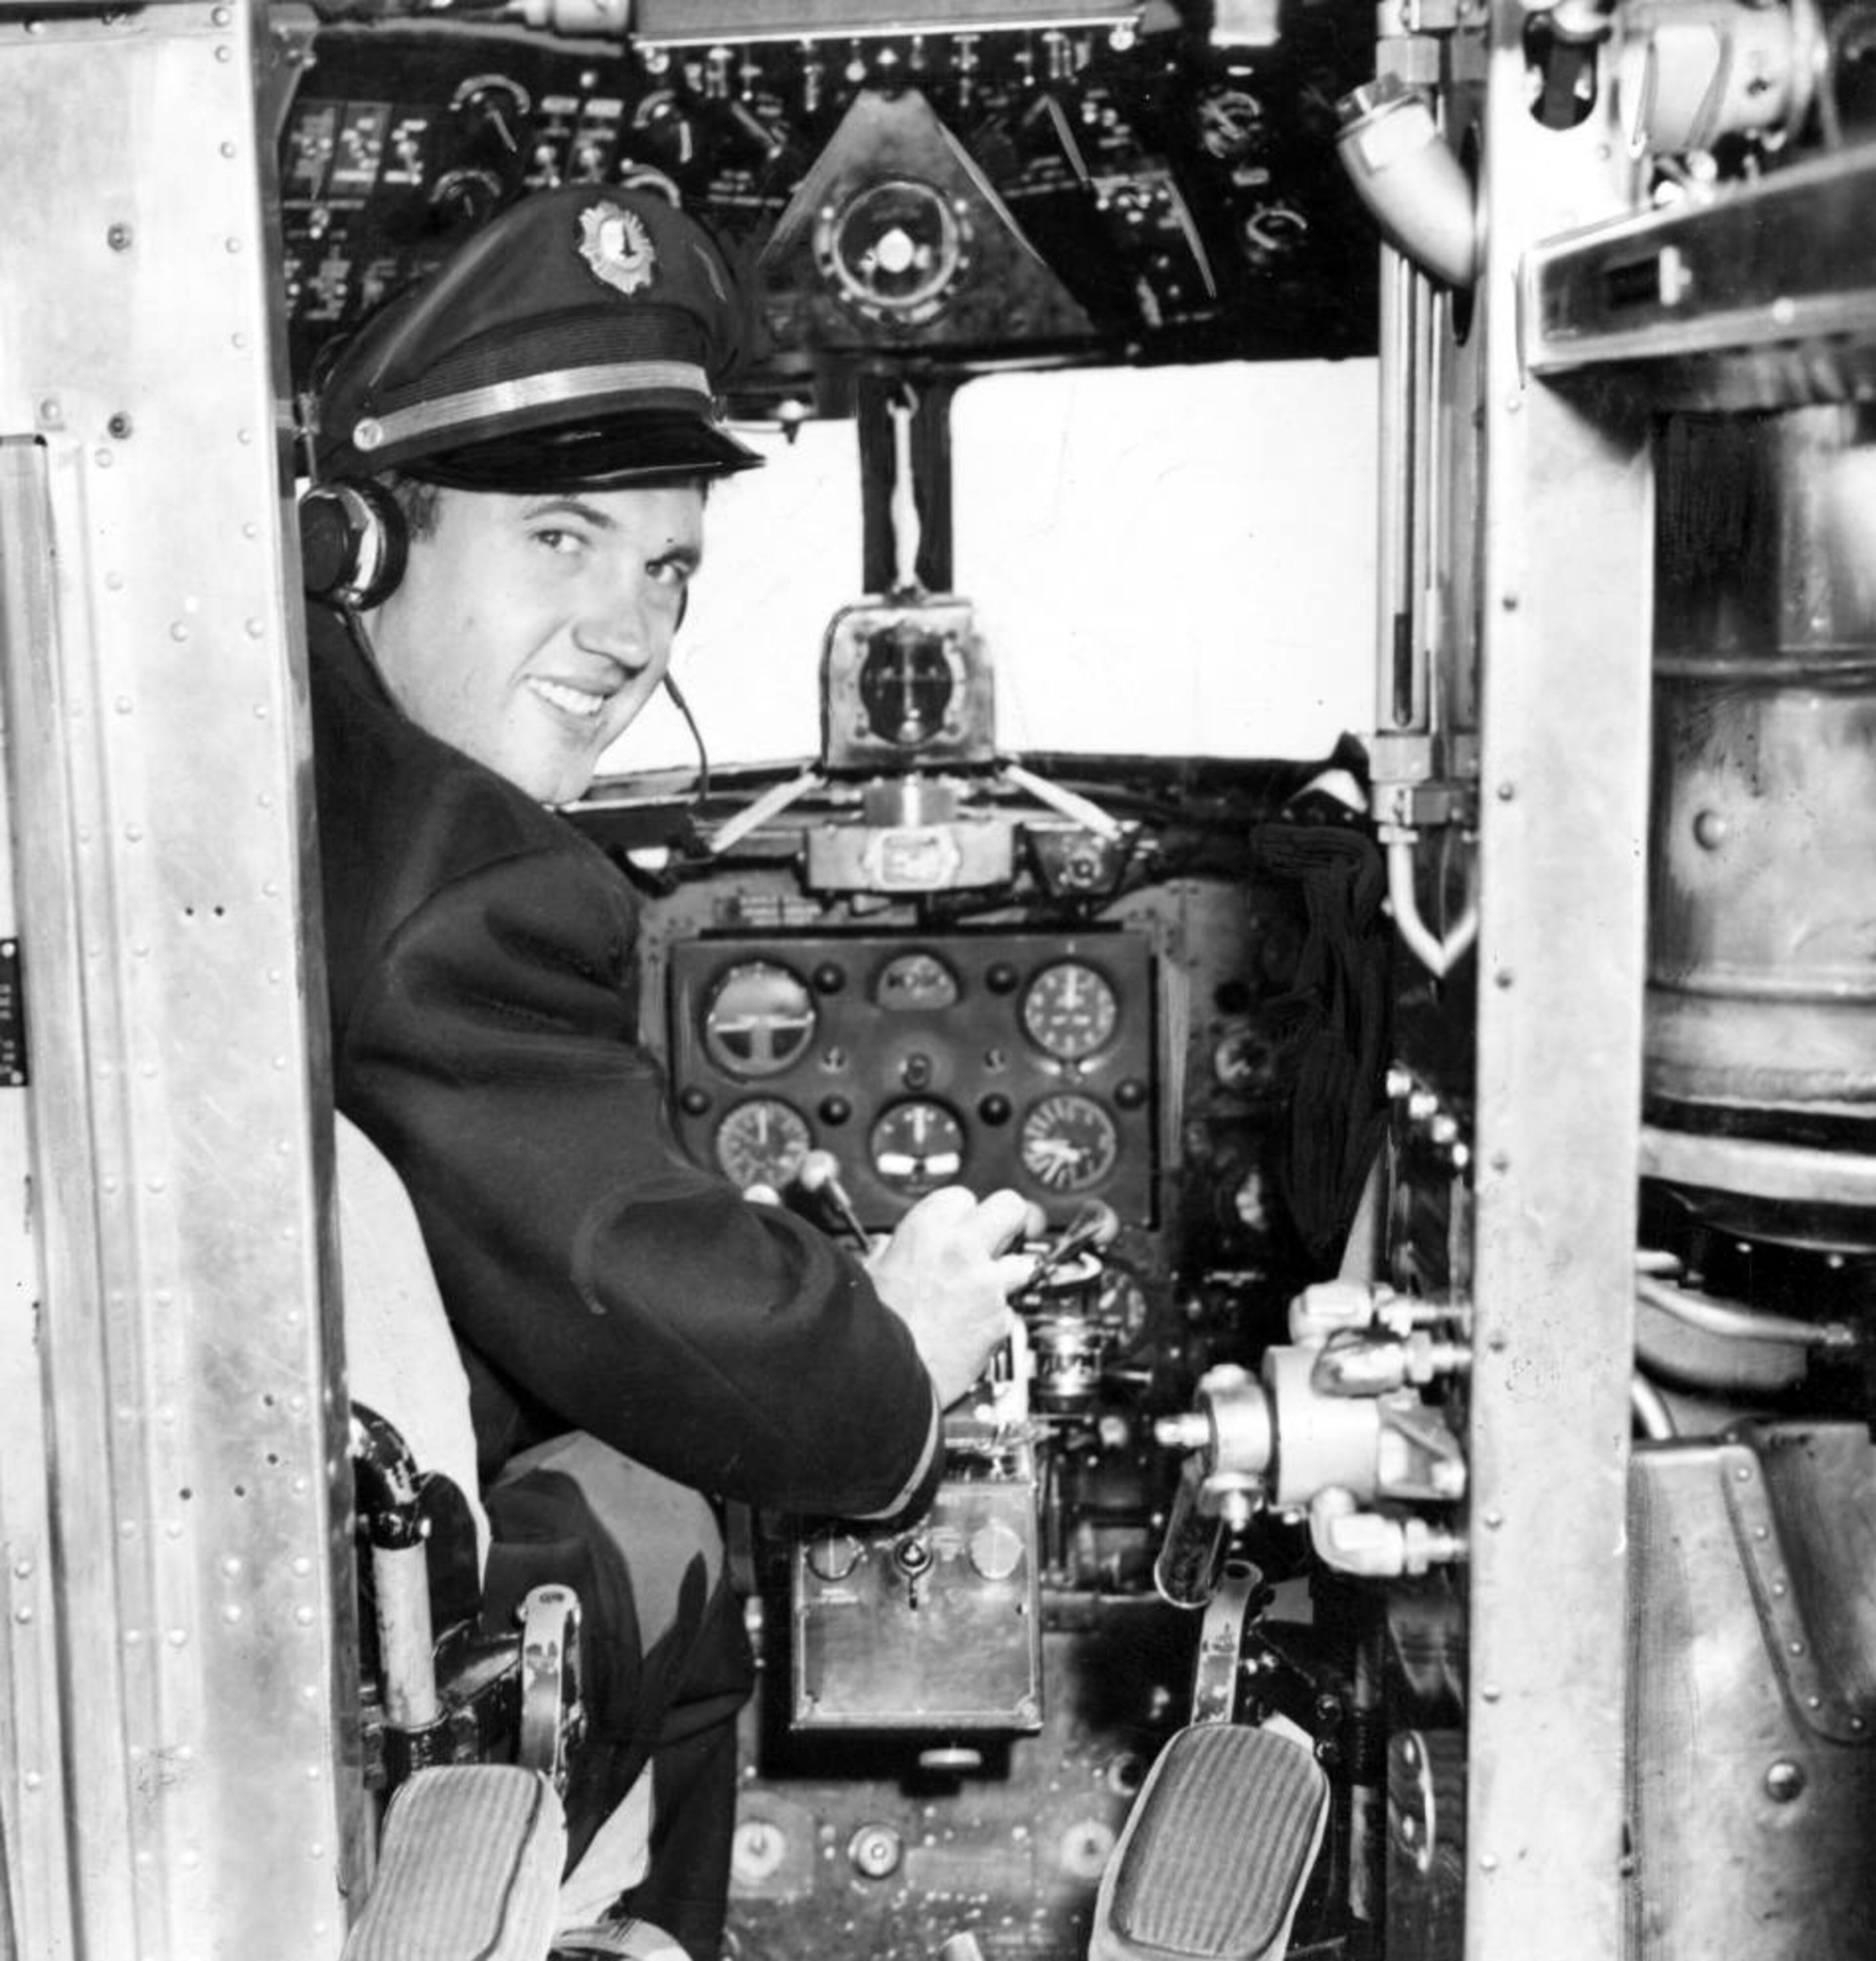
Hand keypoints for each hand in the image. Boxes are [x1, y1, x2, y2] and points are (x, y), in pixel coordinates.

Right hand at [865, 1187, 1040, 1407]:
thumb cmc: (875, 1327)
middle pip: (1011, 1207)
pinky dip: (997, 1318)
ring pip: (1024, 1262)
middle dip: (1008, 1223)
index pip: (965, 1196)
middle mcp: (962, 1249)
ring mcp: (987, 1284)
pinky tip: (974, 1327)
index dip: (964, 1214)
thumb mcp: (872, 1273)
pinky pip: (1011, 1310)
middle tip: (999, 1239)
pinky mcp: (1001, 1319)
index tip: (963, 1226)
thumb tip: (894, 1246)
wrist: (886, 1376)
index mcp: (926, 1229)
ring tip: (986, 1292)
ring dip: (1010, 1275)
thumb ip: (893, 1251)